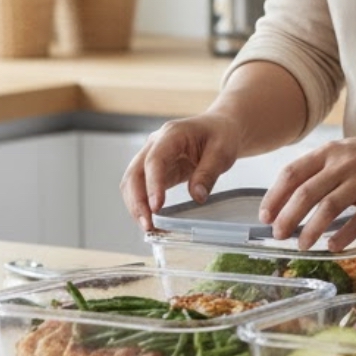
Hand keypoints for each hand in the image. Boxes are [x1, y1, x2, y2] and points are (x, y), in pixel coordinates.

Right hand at [121, 113, 242, 231]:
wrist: (220, 128)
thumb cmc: (221, 135)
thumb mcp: (222, 151)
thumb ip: (208, 173)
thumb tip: (197, 197)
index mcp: (172, 134)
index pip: (155, 160)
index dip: (153, 184)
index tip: (156, 207)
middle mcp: (155, 144)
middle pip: (134, 173)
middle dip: (137, 201)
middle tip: (148, 224)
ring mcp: (151, 157)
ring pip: (132, 183)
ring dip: (136, 206)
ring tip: (149, 227)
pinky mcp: (155, 170)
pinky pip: (141, 188)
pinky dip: (142, 205)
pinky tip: (151, 220)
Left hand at [258, 131, 355, 251]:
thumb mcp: (348, 151)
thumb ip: (323, 170)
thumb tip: (294, 198)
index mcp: (331, 152)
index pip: (292, 173)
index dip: (274, 196)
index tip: (265, 216)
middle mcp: (344, 164)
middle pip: (305, 193)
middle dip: (287, 217)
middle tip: (278, 235)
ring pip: (328, 207)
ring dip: (311, 230)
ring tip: (302, 245)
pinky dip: (343, 236)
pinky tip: (334, 246)